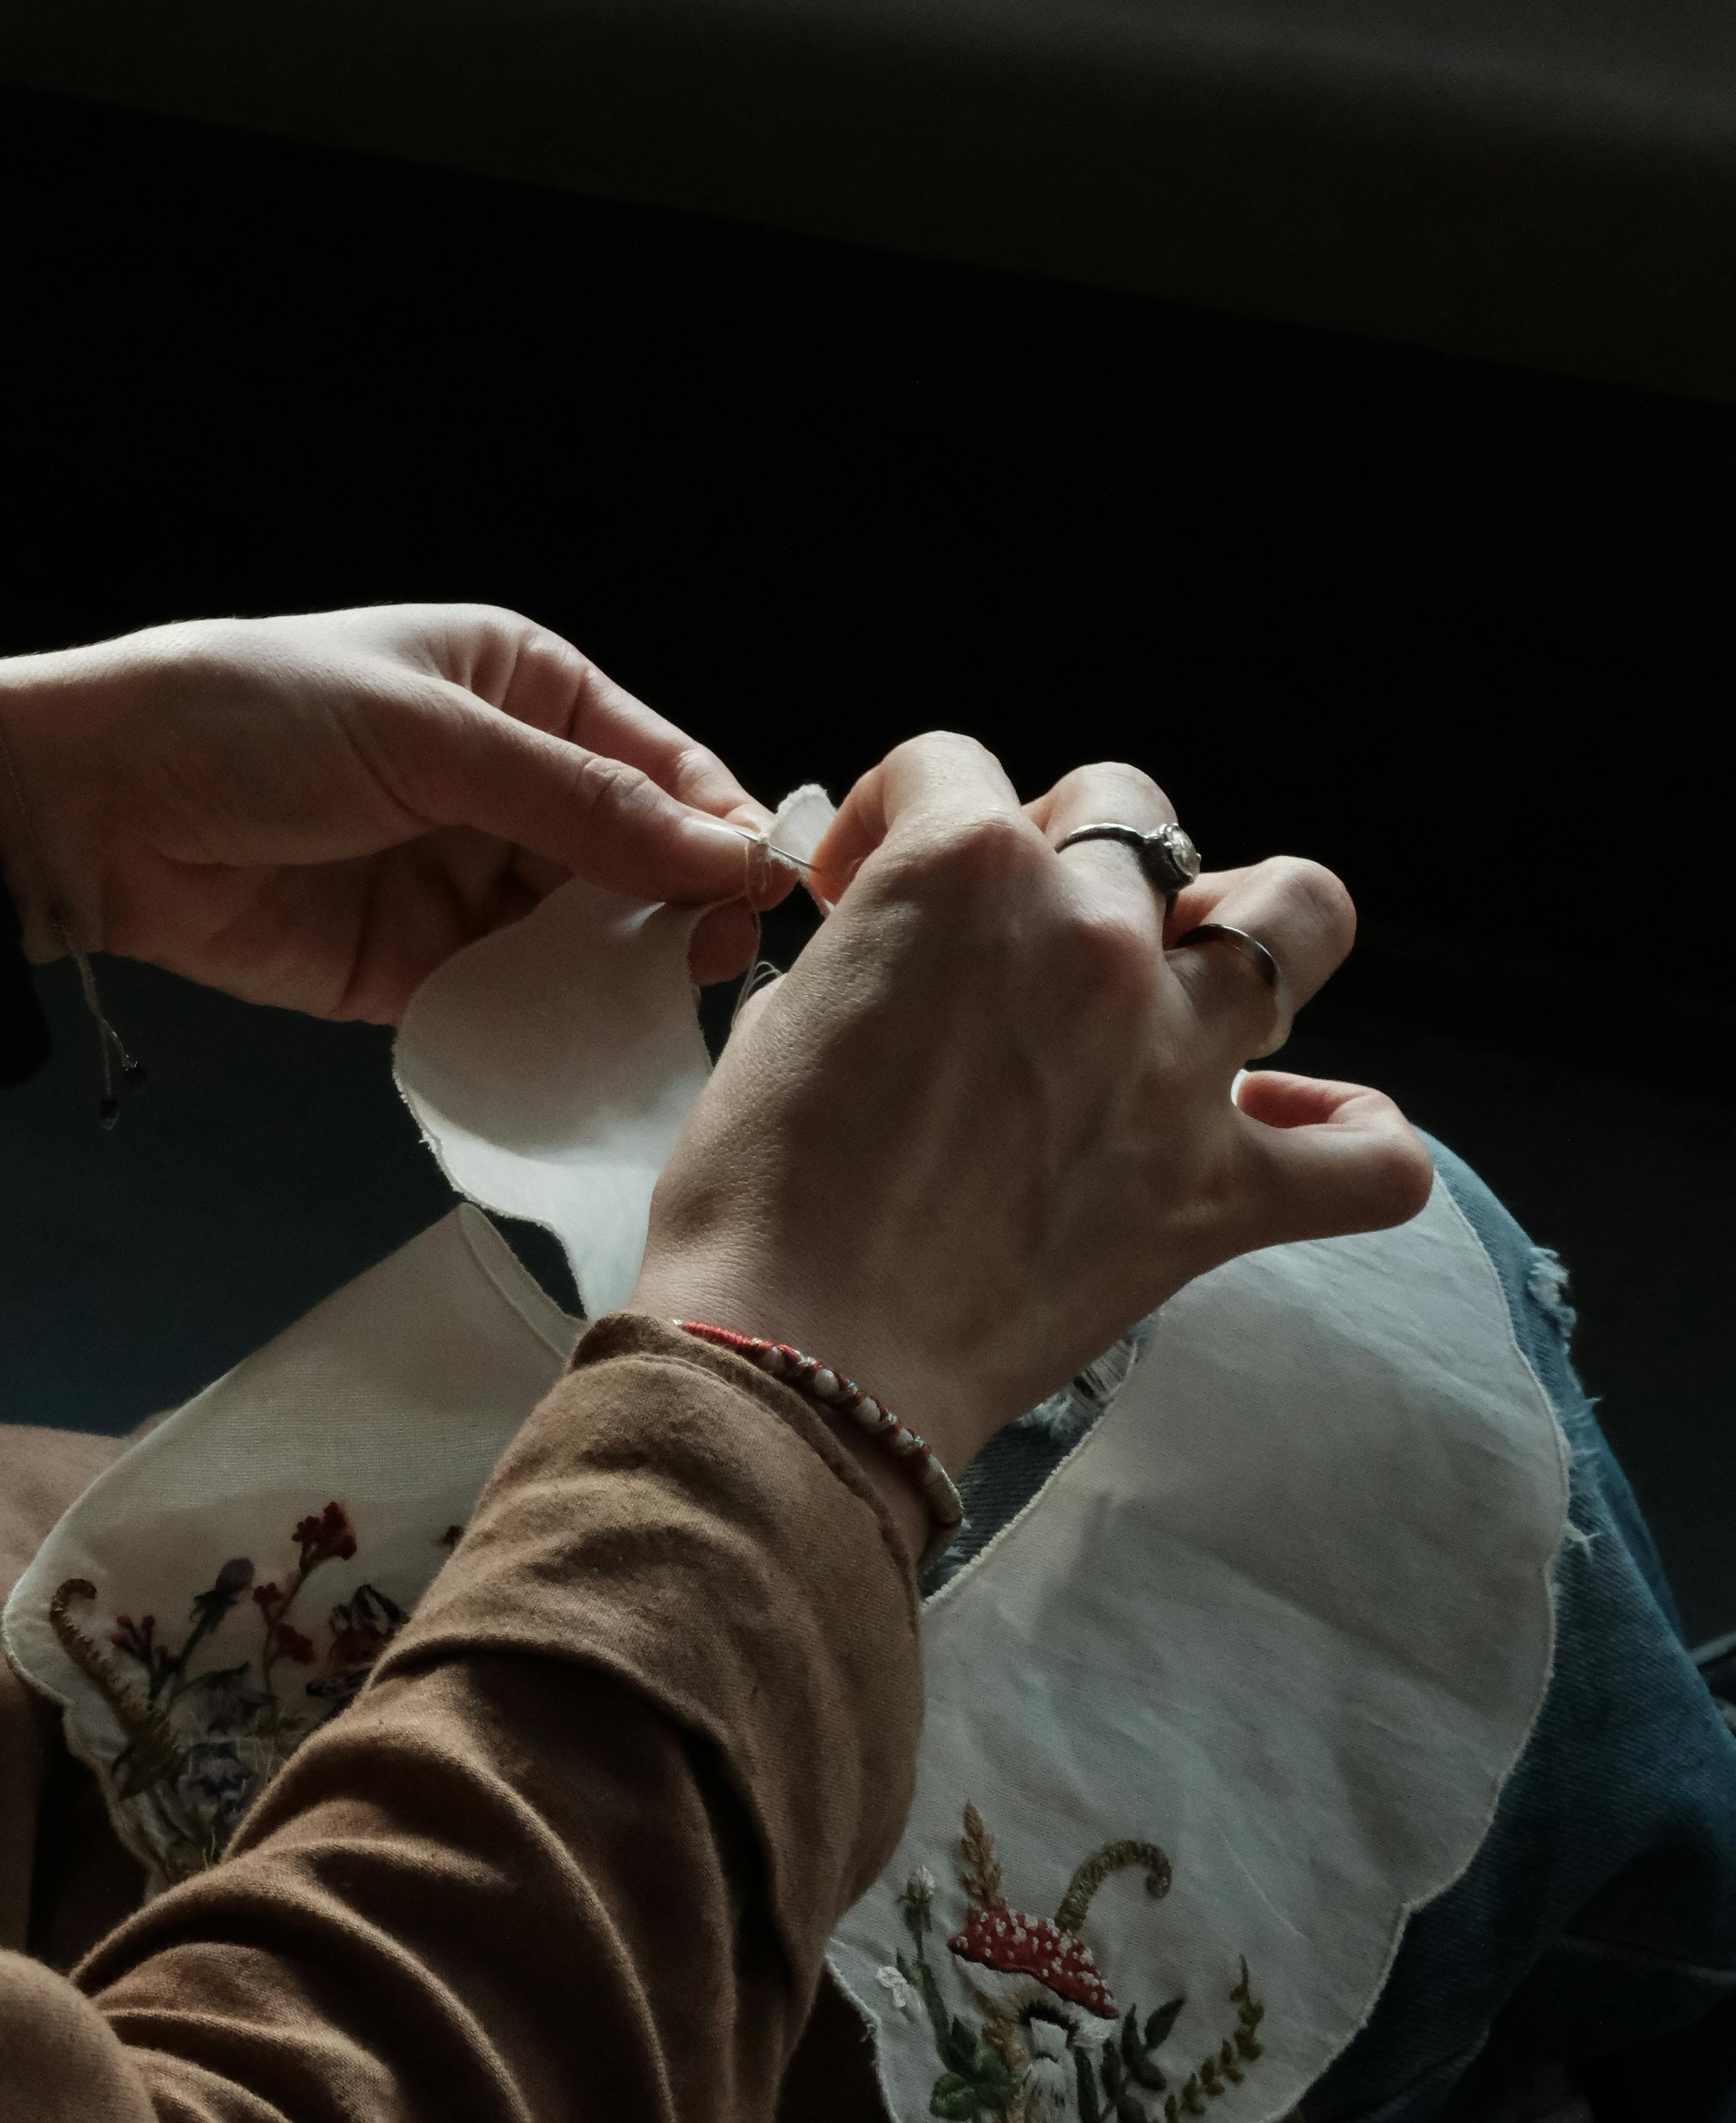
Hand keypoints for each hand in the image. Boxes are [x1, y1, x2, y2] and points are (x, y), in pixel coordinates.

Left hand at [0, 608, 786, 1023]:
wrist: (92, 805)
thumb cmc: (252, 717)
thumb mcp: (430, 736)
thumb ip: (579, 803)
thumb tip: (726, 852)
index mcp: (525, 690)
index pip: (660, 765)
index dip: (717, 827)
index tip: (758, 895)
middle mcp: (509, 783)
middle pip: (636, 861)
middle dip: (674, 914)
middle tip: (701, 970)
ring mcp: (463, 879)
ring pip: (581, 941)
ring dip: (614, 980)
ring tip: (648, 1018)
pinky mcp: (415, 967)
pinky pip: (507, 1004)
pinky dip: (542, 1029)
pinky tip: (576, 1055)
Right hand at [629, 735, 1431, 1488]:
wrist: (797, 1355)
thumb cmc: (756, 1193)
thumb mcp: (779, 1018)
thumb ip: (865, 958)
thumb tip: (899, 972)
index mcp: (962, 874)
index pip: (948, 767)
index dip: (891, 818)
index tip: (859, 889)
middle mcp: (1090, 937)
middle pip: (1129, 808)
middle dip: (1064, 849)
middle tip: (1010, 939)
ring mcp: (1174, 1061)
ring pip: (1298, 915)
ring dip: (1252, 922)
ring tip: (1197, 972)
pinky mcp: (1216, 1194)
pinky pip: (1367, 1158)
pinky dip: (1353, 1137)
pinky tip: (1302, 1129)